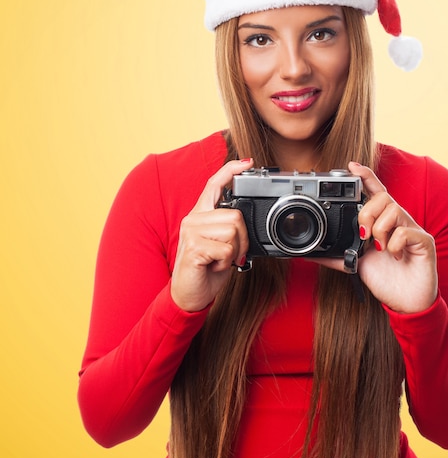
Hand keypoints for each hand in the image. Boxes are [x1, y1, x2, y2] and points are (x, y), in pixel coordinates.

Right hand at [170, 158, 252, 311]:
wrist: (189, 295)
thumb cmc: (207, 269)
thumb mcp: (222, 244)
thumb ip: (230, 228)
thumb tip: (247, 219)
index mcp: (201, 214)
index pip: (214, 184)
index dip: (230, 170)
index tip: (247, 162)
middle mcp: (194, 219)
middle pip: (235, 215)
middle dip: (242, 239)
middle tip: (232, 254)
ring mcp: (191, 231)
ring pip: (233, 231)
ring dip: (234, 251)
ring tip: (220, 260)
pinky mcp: (194, 247)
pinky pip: (226, 249)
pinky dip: (227, 262)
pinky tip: (214, 266)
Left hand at [320, 162, 437, 313]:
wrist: (406, 303)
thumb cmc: (386, 280)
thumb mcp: (356, 264)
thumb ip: (336, 256)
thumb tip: (309, 253)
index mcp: (384, 222)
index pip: (376, 191)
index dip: (366, 176)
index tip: (352, 166)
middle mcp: (399, 221)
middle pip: (383, 197)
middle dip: (367, 212)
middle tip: (363, 234)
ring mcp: (413, 230)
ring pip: (394, 209)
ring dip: (380, 229)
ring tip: (379, 248)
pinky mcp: (424, 242)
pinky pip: (406, 232)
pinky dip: (394, 244)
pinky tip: (394, 256)